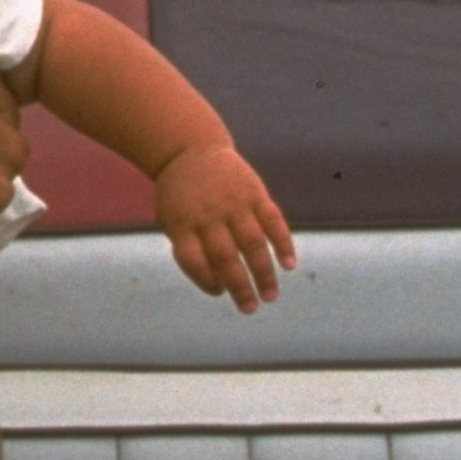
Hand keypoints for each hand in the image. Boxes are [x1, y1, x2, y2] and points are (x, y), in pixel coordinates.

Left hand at [154, 145, 296, 311]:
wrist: (190, 150)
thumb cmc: (181, 197)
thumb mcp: (171, 219)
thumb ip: (189, 248)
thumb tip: (218, 283)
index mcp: (181, 223)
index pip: (193, 260)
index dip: (206, 280)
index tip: (219, 292)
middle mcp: (208, 214)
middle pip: (225, 257)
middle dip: (239, 287)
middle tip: (250, 309)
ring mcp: (233, 203)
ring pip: (252, 243)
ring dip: (264, 273)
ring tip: (270, 296)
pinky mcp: (254, 192)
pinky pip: (272, 221)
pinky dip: (283, 243)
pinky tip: (289, 265)